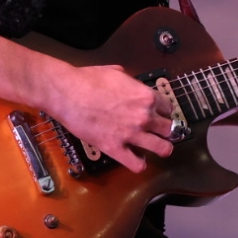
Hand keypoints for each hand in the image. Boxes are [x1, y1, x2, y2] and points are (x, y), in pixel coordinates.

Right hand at [44, 63, 174, 172]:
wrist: (68, 93)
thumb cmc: (88, 79)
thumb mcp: (116, 72)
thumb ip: (131, 81)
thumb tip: (131, 84)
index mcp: (146, 96)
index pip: (168, 108)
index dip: (163, 111)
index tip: (158, 114)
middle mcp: (144, 117)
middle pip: (169, 128)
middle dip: (166, 129)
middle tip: (159, 131)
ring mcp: (131, 134)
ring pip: (163, 149)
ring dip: (163, 148)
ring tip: (157, 148)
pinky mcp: (116, 149)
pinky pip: (137, 165)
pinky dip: (140, 163)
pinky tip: (137, 159)